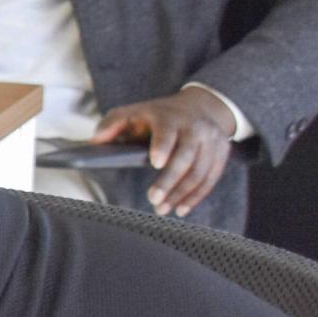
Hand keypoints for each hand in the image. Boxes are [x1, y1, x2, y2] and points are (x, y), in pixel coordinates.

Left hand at [94, 88, 238, 217]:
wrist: (200, 106)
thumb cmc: (157, 115)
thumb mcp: (133, 112)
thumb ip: (112, 124)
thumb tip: (96, 140)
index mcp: (170, 117)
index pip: (167, 132)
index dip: (162, 146)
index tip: (155, 162)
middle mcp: (195, 127)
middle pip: (185, 157)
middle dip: (169, 181)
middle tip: (154, 200)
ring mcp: (212, 140)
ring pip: (200, 170)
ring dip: (182, 193)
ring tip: (163, 209)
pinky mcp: (222, 153)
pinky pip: (211, 178)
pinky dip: (197, 196)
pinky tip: (182, 209)